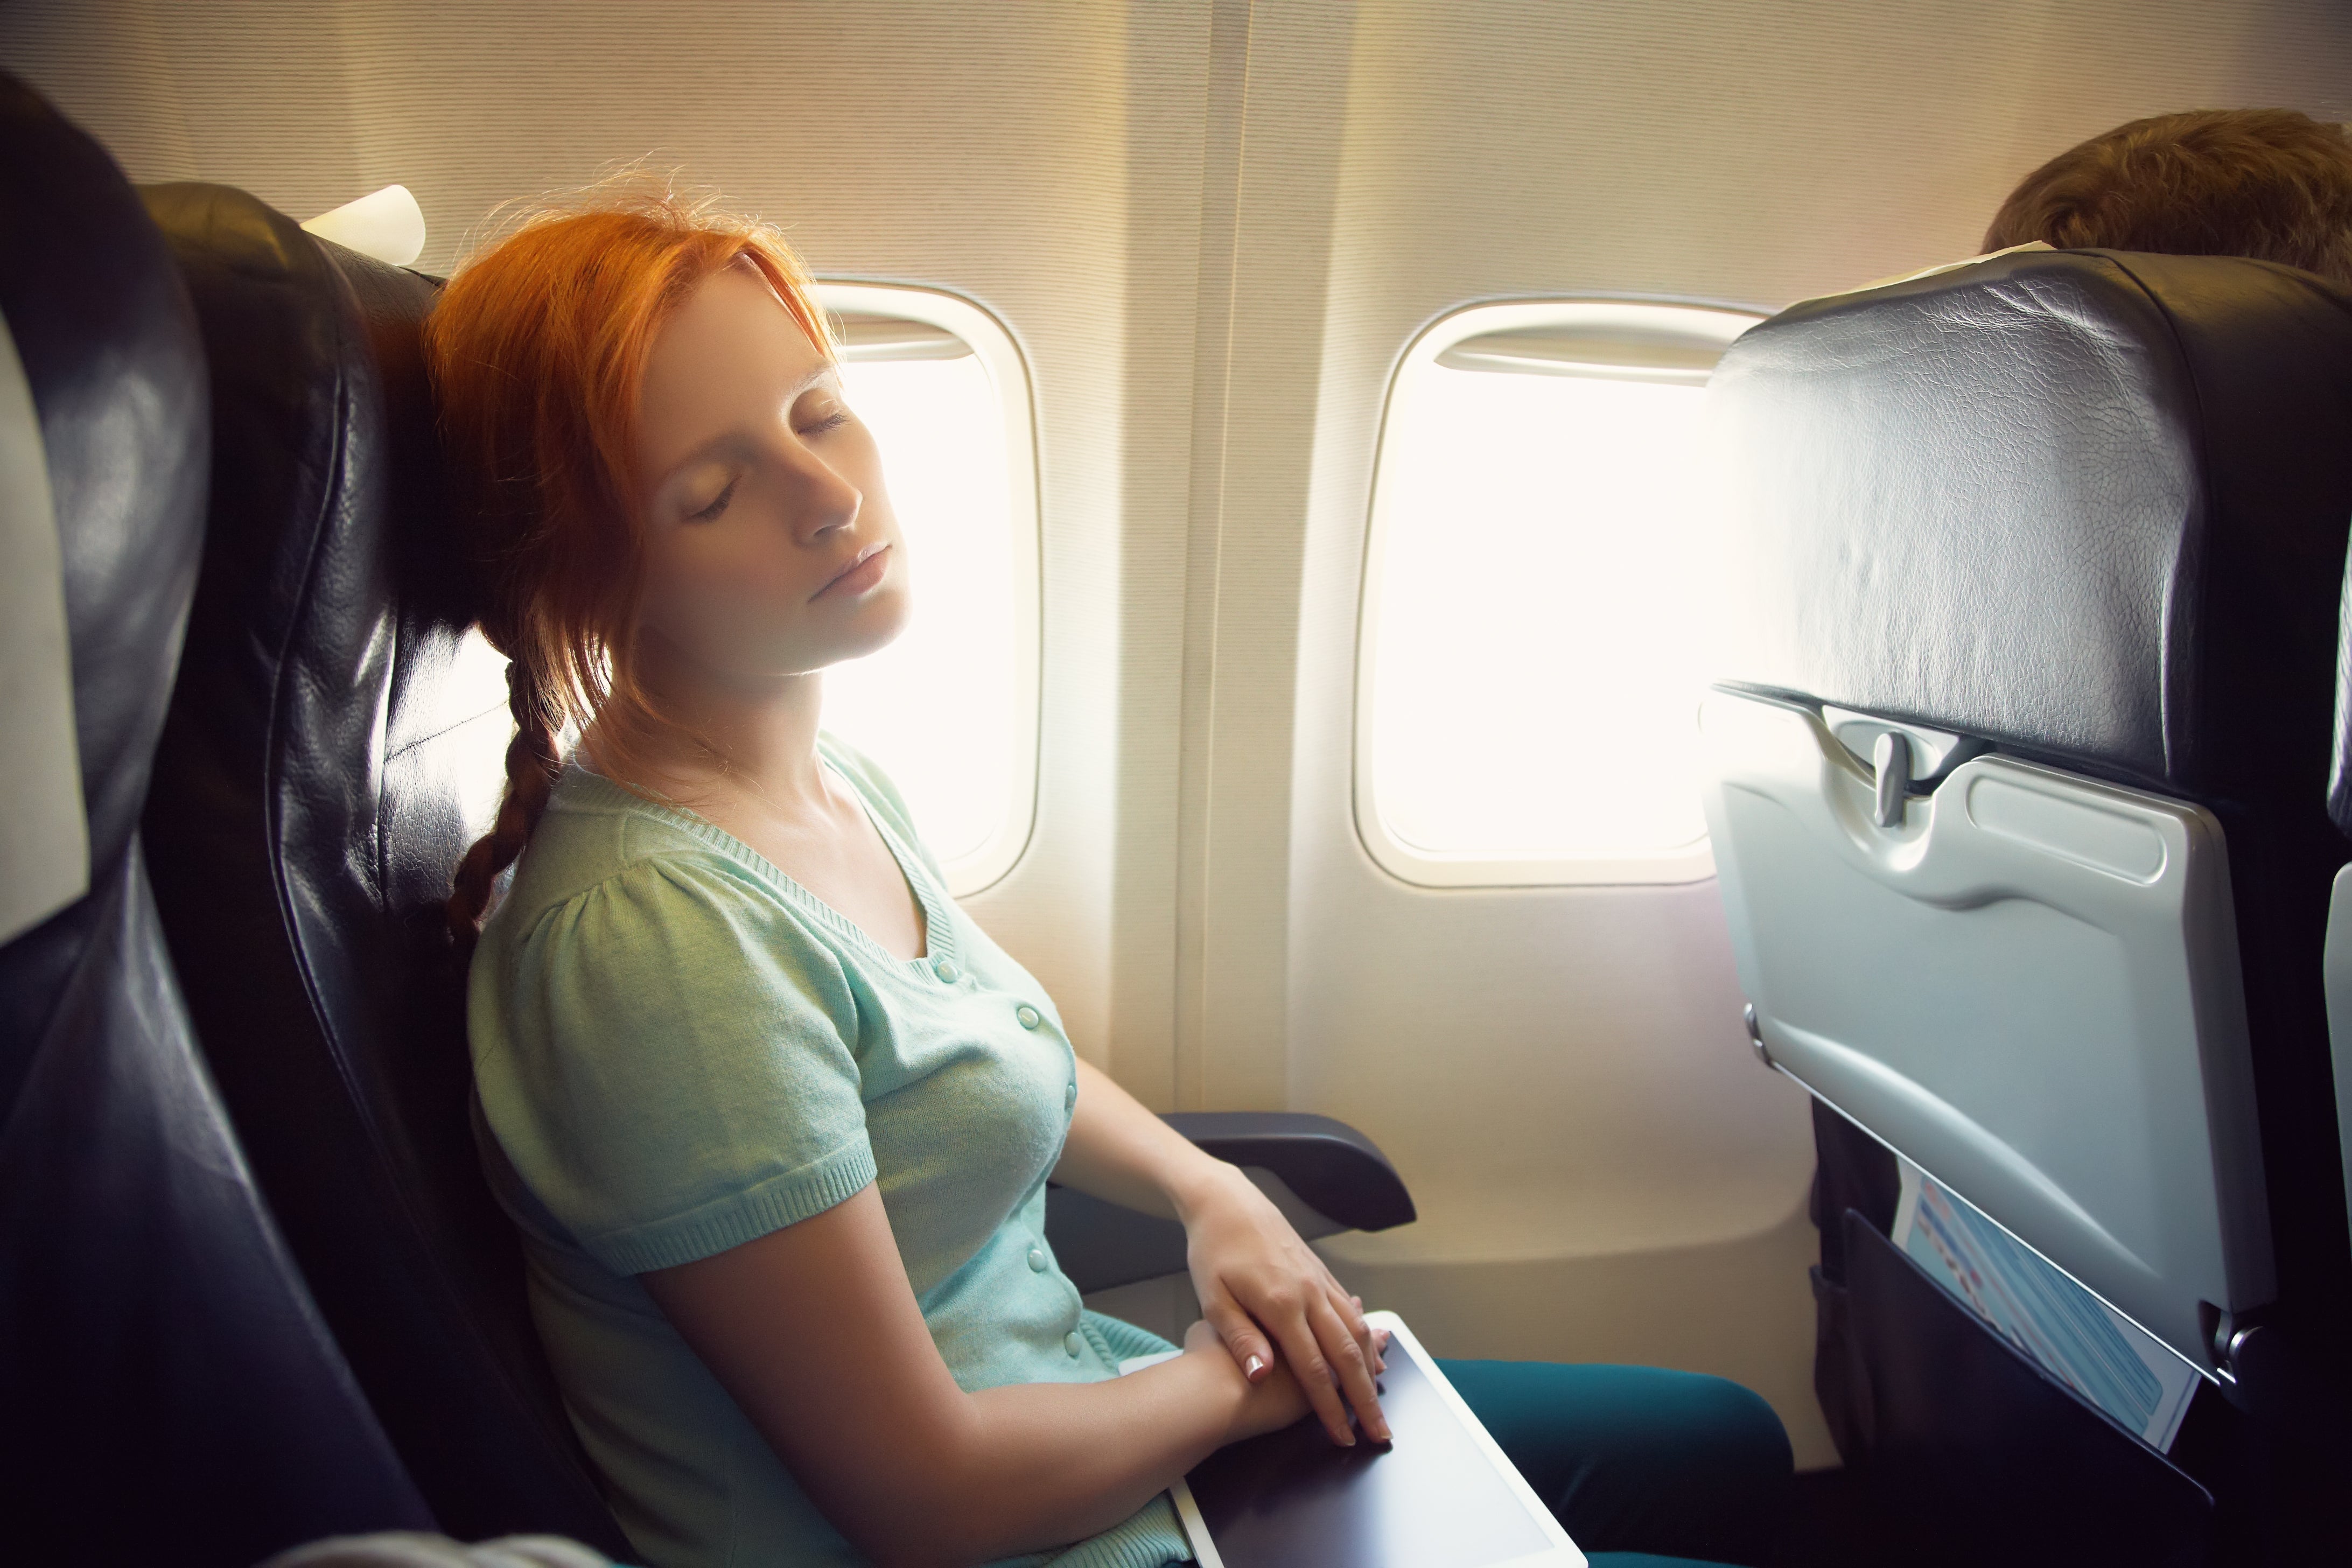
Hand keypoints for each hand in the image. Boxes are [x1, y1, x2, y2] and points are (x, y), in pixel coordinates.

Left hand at [1179, 1163, 1392, 1445]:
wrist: (1226, 1201)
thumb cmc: (1213, 1250)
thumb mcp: (1213, 1298)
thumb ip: (1241, 1338)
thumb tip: (1262, 1376)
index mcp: (1281, 1304)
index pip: (1313, 1369)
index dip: (1330, 1408)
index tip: (1343, 1435)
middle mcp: (1308, 1293)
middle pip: (1347, 1354)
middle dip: (1366, 1398)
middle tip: (1380, 1432)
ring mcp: (1318, 1280)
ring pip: (1356, 1331)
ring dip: (1371, 1369)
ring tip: (1379, 1401)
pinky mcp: (1320, 1271)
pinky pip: (1350, 1310)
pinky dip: (1365, 1337)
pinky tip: (1370, 1353)